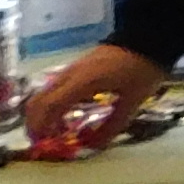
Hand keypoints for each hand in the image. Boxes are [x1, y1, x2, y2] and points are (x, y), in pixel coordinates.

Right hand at [21, 44, 170, 146]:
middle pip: (39, 100)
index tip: (43, 144)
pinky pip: (53, 88)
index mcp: (83, 82)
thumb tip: (92, 147)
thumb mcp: (133, 100)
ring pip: (43, 93)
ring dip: (42, 114)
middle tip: (44, 142)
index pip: (50, 106)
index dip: (42, 126)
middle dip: (35, 123)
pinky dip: (50, 105)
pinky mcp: (75, 68)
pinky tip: (64, 117)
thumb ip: (113, 125)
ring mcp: (71, 69)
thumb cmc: (142, 68)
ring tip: (54, 133)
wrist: (147, 36)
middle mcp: (70, 74)